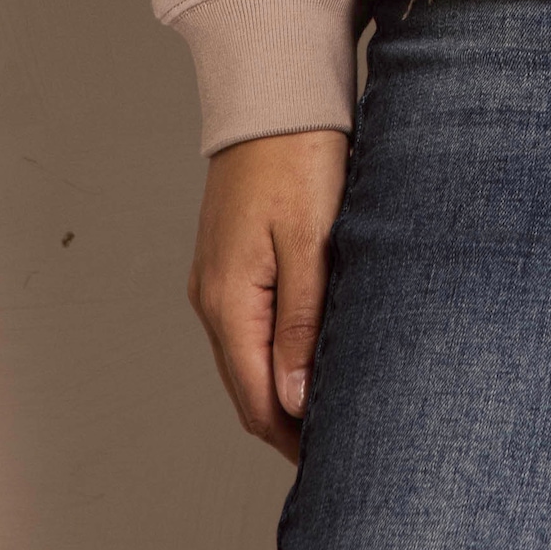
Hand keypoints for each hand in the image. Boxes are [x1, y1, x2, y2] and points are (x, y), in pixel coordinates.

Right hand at [188, 128, 349, 460]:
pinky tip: (309, 350)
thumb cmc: (298, 156)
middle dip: (287, 420)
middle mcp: (211, 298)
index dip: (291, 437)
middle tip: (339, 438)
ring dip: (282, 386)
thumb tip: (293, 400)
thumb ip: (301, 323)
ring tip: (332, 401)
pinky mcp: (228, 261)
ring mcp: (215, 280)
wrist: (273, 95)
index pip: (256, 399)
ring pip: (247, 358)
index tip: (333, 455)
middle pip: (247, 387)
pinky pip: (248, 326)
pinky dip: (275, 351)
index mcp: (228, 301)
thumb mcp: (311, 241)